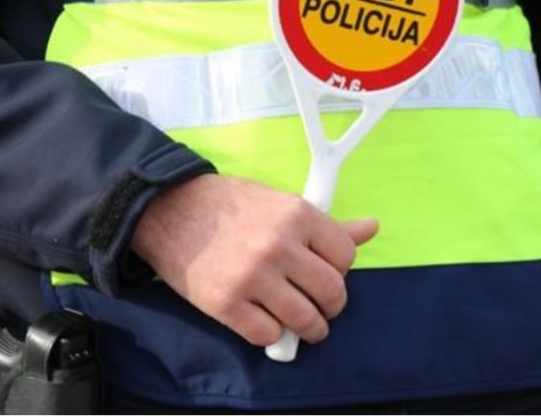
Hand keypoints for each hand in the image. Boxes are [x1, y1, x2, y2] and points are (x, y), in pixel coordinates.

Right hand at [131, 174, 377, 346]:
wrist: (168, 210)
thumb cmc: (230, 206)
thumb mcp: (281, 204)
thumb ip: (327, 225)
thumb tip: (371, 228)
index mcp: (297, 214)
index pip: (345, 257)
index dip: (341, 270)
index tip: (329, 274)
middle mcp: (279, 246)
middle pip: (332, 292)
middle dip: (332, 306)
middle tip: (323, 307)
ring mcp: (252, 277)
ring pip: (304, 320)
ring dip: (310, 328)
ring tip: (305, 325)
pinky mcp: (225, 304)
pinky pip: (267, 336)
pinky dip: (271, 335)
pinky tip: (267, 322)